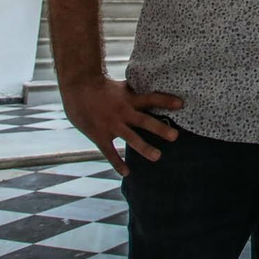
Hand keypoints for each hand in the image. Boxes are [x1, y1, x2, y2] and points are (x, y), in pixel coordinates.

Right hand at [60, 76, 182, 175]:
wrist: (77, 88)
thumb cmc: (100, 87)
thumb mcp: (120, 87)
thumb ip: (135, 91)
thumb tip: (151, 85)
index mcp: (129, 99)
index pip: (151, 99)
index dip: (166, 101)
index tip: (181, 104)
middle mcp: (123, 112)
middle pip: (144, 121)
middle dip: (160, 129)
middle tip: (175, 137)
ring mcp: (111, 125)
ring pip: (131, 138)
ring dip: (144, 148)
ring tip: (157, 156)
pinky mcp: (100, 135)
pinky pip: (110, 152)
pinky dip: (117, 163)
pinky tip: (127, 173)